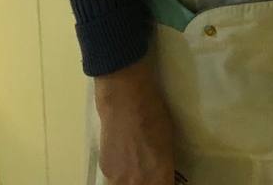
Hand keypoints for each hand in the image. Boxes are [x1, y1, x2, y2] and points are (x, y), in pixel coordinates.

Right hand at [94, 58, 174, 184]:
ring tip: (135, 167)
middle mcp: (139, 183)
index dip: (165, 183)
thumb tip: (162, 174)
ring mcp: (119, 179)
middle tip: (150, 171)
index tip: (165, 178)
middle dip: (149, 182)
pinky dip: (120, 175)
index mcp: (160, 176)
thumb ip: (164, 165)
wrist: (123, 98)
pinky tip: (123, 159)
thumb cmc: (153, 112)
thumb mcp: (167, 141)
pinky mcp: (105, 170)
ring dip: (132, 181)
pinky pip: (114, 180)